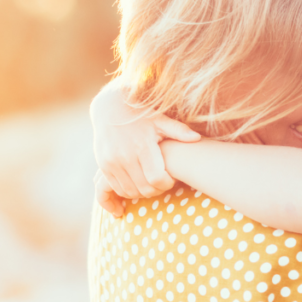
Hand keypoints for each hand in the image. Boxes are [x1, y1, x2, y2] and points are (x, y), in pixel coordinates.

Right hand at [90, 80, 200, 211]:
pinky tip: (137, 185)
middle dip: (157, 191)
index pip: (157, 179)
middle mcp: (125, 156)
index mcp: (142, 146)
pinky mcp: (104, 166)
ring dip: (142, 193)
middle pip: (145, 189)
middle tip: (162, 184)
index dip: (167, 184)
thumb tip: (197, 138)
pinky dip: (128, 191)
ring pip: (130, 192)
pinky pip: (117, 188)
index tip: (170, 179)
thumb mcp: (160, 120)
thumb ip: (178, 130)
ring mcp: (112, 162)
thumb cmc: (141, 115)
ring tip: (150, 184)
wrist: (109, 108)